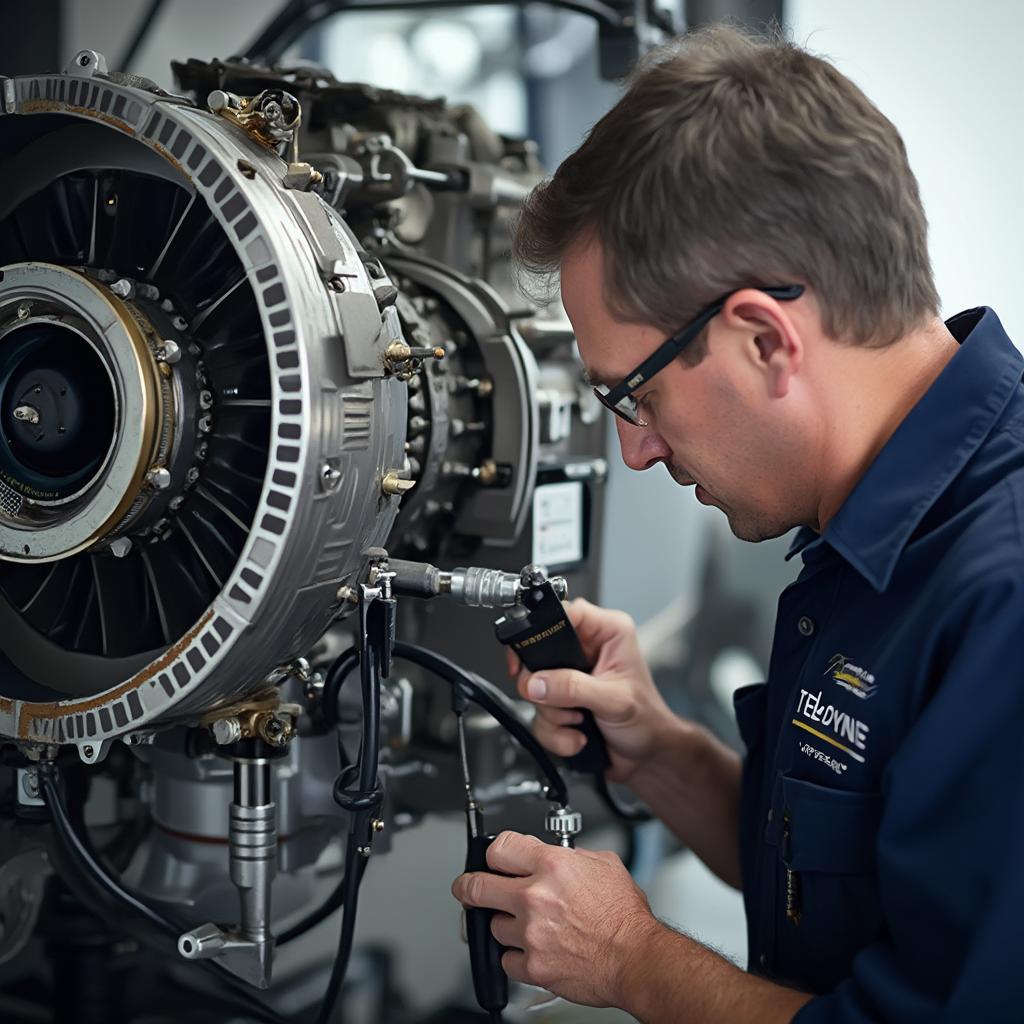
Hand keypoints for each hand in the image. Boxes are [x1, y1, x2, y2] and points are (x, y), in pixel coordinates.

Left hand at [451, 830, 661, 1006]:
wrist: (636, 957)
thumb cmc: (624, 916)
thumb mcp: (604, 864)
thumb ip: (572, 855)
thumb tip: (556, 855)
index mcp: (551, 865)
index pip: (499, 848)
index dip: (495, 853)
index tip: (493, 860)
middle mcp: (535, 896)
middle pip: (477, 887)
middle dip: (469, 887)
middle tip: (468, 889)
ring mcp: (530, 933)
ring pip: (493, 926)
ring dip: (504, 924)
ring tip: (525, 925)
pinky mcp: (532, 965)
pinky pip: (506, 959)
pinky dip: (514, 956)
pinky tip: (530, 949)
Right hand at [510, 598, 675, 783]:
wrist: (647, 756)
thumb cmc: (647, 721)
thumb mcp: (613, 700)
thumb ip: (573, 688)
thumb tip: (537, 682)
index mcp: (607, 633)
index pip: (565, 614)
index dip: (542, 631)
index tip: (530, 656)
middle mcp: (586, 649)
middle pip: (540, 653)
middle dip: (546, 687)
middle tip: (561, 703)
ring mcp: (570, 676)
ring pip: (535, 687)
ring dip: (553, 713)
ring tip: (579, 721)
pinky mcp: (560, 699)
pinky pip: (537, 713)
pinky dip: (554, 731)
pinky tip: (577, 734)